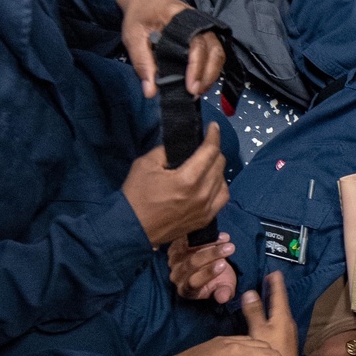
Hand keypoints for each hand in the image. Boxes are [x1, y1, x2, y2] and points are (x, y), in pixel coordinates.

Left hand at [116, 0, 224, 98]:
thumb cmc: (138, 16)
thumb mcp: (133, 37)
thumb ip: (142, 64)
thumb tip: (150, 93)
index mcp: (179, 16)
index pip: (196, 42)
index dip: (197, 66)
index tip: (191, 88)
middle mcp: (197, 20)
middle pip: (214, 48)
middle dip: (208, 75)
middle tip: (195, 94)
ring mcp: (203, 26)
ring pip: (218, 52)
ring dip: (212, 74)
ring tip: (199, 91)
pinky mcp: (204, 34)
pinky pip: (215, 52)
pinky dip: (211, 69)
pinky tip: (201, 82)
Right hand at [121, 128, 228, 245]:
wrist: (133, 228)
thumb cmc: (137, 195)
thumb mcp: (146, 164)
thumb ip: (167, 150)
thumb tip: (181, 145)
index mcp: (188, 179)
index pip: (210, 151)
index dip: (214, 135)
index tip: (213, 127)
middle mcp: (202, 194)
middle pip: (219, 164)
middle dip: (214, 151)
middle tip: (205, 146)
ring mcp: (205, 209)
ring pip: (223, 181)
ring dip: (217, 169)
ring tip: (207, 165)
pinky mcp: (205, 220)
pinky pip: (222, 198)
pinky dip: (219, 187)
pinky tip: (210, 183)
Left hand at [168, 232, 236, 303]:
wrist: (212, 265)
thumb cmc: (218, 280)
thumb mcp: (225, 288)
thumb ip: (224, 293)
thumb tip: (223, 298)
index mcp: (186, 290)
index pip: (193, 282)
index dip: (208, 273)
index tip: (223, 264)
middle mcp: (176, 276)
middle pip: (191, 263)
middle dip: (212, 254)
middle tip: (230, 248)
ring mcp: (173, 260)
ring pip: (190, 248)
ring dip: (210, 242)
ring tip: (226, 239)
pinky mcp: (175, 246)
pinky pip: (188, 238)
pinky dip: (204, 235)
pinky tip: (219, 235)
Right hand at [240, 272, 299, 355]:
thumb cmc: (272, 353)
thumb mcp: (259, 332)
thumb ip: (255, 313)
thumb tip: (250, 292)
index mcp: (283, 317)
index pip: (280, 294)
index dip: (276, 283)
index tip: (274, 271)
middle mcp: (288, 323)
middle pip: (281, 303)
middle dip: (275, 291)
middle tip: (269, 280)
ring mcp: (288, 333)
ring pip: (281, 313)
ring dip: (274, 303)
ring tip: (268, 295)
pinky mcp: (286, 342)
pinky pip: (280, 321)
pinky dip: (274, 313)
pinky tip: (269, 317)